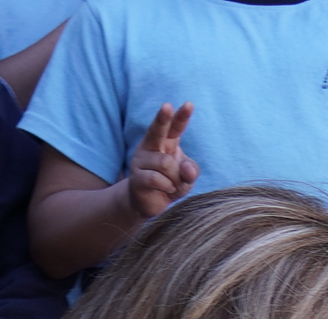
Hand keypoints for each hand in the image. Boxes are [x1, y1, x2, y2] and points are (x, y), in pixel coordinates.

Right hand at [126, 102, 200, 219]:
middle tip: (167, 106)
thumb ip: (191, 171)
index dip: (181, 117)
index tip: (189, 104)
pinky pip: (157, 178)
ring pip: (166, 163)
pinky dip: (167, 186)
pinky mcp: (136, 177)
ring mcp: (140, 160)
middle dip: (162, 118)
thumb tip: (187, 170)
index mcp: (165, 142)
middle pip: (157, 130)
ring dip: (175, 178)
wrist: (150, 205)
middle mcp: (150, 147)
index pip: (174, 127)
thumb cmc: (170, 184)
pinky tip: (165, 189)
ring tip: (172, 185)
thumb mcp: (186, 178)